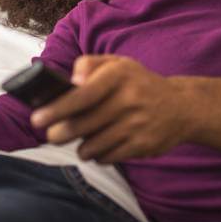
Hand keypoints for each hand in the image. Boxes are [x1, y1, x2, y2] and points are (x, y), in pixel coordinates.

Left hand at [30, 55, 194, 162]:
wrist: (182, 107)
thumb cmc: (138, 84)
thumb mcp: (118, 64)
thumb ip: (89, 64)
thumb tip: (71, 80)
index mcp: (119, 75)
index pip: (83, 94)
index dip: (57, 108)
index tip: (37, 119)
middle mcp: (130, 99)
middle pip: (82, 125)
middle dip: (60, 133)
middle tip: (53, 135)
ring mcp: (138, 124)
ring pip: (92, 145)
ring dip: (81, 147)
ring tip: (81, 140)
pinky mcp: (143, 146)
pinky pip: (108, 157)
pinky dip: (98, 155)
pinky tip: (101, 146)